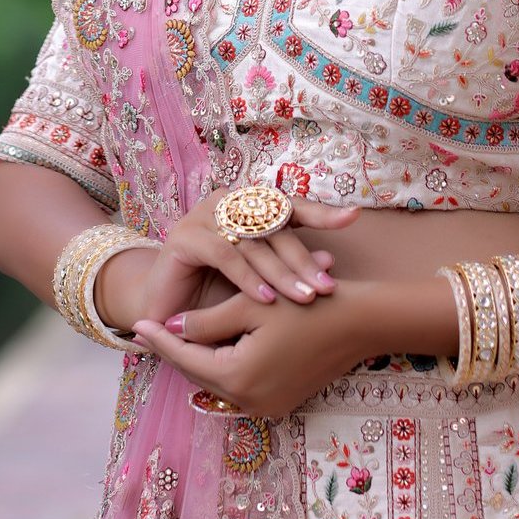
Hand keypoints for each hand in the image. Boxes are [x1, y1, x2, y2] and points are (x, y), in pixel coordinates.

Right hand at [98, 191, 359, 334]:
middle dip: (303, 258)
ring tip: (303, 297)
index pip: (288, 206)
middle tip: (326, 287)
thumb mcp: (259, 284)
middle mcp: (226, 203)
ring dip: (281, 271)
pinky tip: (266, 299)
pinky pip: (226, 254)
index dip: (319, 212)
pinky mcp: (185, 236)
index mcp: (246, 207)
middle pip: (274, 226)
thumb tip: (330, 261)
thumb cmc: (215, 297)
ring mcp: (204, 215)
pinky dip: (248, 277)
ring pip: (253, 241)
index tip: (352, 217)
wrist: (166, 315)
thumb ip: (287, 270)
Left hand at [132, 278, 389, 419]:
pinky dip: (224, 364)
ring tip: (173, 334)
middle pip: (200, 374)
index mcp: (239, 379)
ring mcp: (269, 407)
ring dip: (200, 357)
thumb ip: (207, 322)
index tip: (136, 325)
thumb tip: (172, 328)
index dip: (160, 341)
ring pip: (219, 380)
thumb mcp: (251, 306)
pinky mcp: (282, 402)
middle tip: (149, 330)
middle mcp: (251, 403)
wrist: (362, 322)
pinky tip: (210, 343)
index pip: (186, 360)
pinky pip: (241, 384)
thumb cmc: (308, 304)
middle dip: (175, 351)